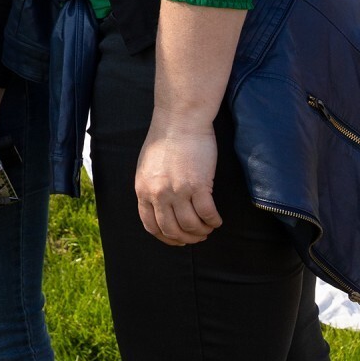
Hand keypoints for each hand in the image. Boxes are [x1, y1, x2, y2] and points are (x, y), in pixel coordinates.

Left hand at [136, 120, 222, 244]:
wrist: (180, 121)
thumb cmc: (165, 140)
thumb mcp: (147, 167)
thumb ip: (151, 187)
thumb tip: (159, 207)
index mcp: (143, 189)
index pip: (151, 225)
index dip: (166, 238)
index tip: (178, 239)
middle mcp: (158, 193)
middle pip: (172, 230)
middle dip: (187, 238)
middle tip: (198, 236)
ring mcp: (177, 190)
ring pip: (191, 226)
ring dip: (202, 231)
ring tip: (208, 227)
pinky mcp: (198, 185)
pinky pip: (207, 214)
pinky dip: (213, 221)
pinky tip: (216, 219)